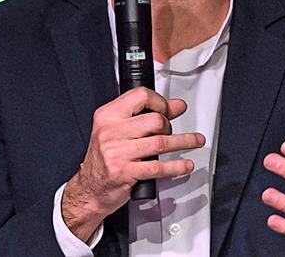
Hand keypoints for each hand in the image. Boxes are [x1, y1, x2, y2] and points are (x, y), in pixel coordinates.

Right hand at [62, 87, 204, 241]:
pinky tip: (185, 164)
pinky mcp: (125, 172)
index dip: (160, 102)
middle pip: (155, 120)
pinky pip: (158, 167)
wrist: (89, 188)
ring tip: (195, 141)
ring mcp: (117, 153)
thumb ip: (144, 115)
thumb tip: (175, 106)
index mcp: (107, 115)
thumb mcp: (117, 130)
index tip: (169, 108)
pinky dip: (177, 166)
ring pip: (160, 142)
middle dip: (170, 125)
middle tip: (172, 131)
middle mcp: (110, 132)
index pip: (140, 96)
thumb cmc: (103, 158)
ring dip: (183, 142)